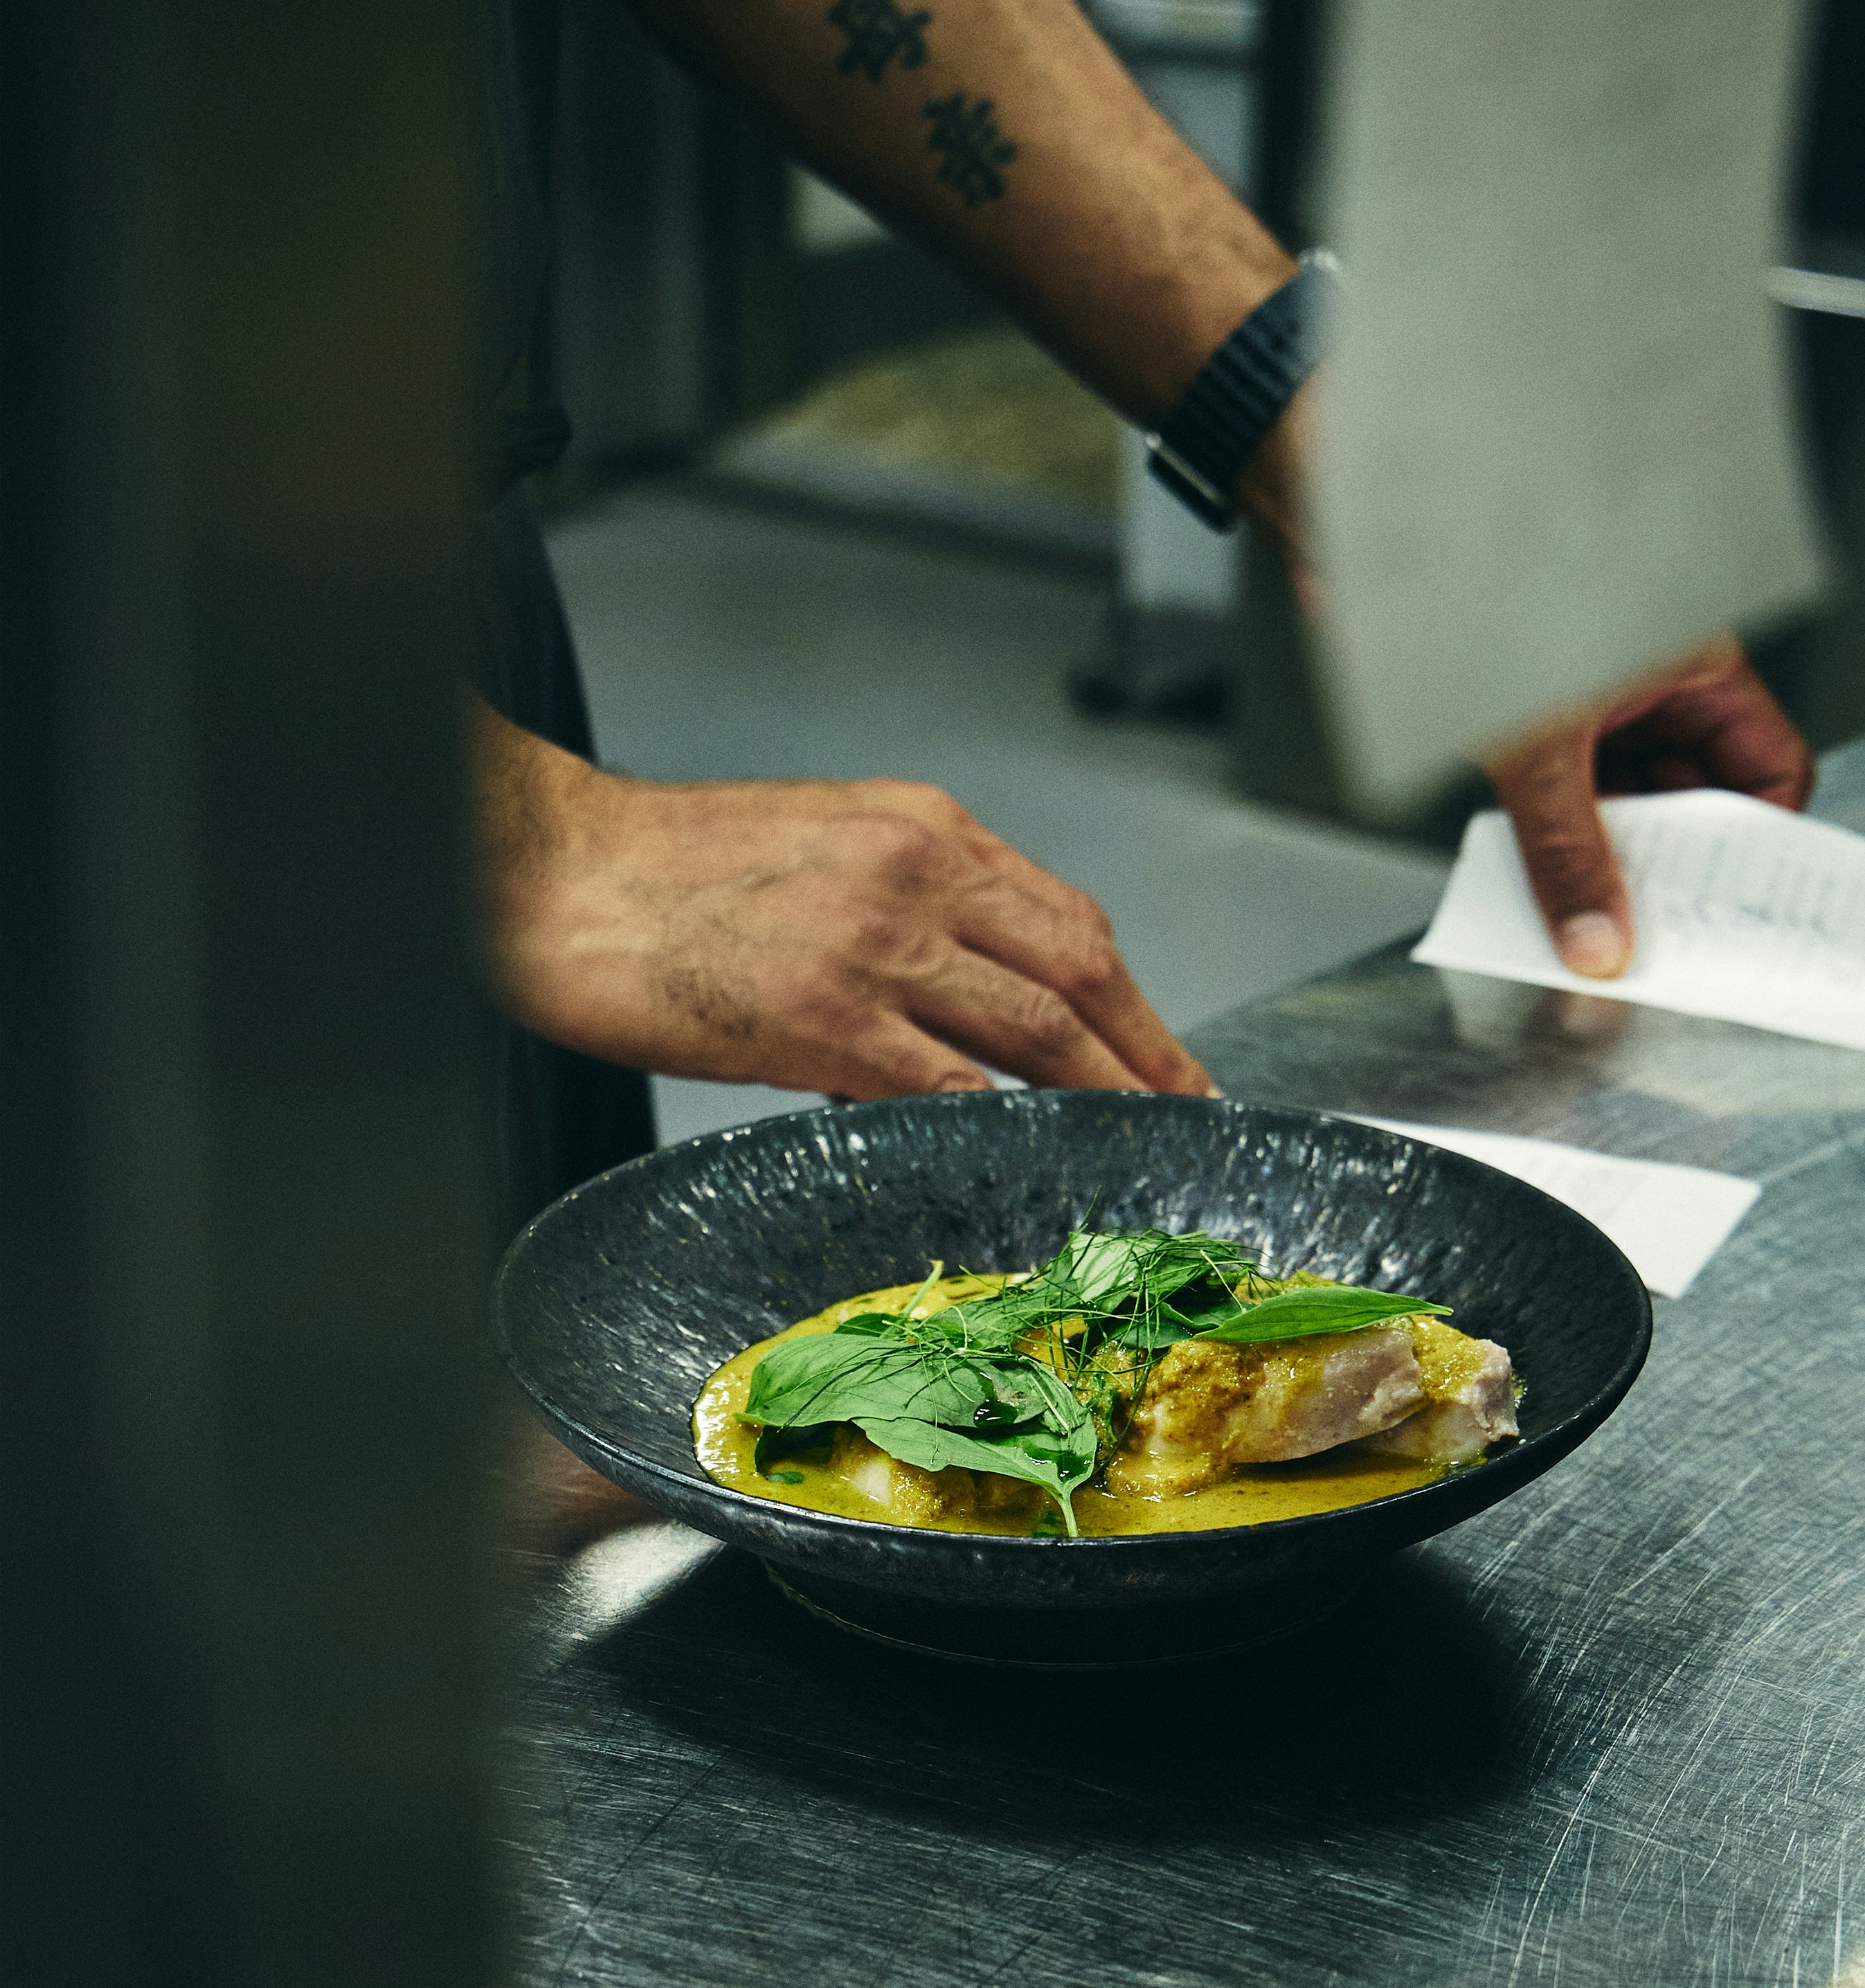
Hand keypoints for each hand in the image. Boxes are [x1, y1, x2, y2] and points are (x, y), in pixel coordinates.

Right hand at [470, 701, 1213, 1098]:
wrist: (553, 874)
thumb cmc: (673, 871)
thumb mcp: (823, 845)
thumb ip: (915, 909)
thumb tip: (976, 1007)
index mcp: (922, 826)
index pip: (1067, 918)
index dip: (1132, 1000)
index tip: (1167, 1056)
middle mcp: (916, 872)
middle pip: (1079, 973)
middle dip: (1148, 1056)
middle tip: (1189, 1116)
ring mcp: (873, 945)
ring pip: (1033, 1033)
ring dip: (1100, 1100)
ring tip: (1134, 1151)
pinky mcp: (822, 1017)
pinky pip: (946, 1087)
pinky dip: (1003, 1128)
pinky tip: (1030, 1161)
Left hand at [1482, 633, 1813, 976]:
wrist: (1415, 591)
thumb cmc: (1492, 617)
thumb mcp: (1540, 750)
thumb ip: (1566, 849)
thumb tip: (1596, 937)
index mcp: (1696, 667)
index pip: (1771, 766)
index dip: (1755, 844)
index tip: (1726, 905)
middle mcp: (1662, 687)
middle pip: (1698, 797)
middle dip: (1672, 865)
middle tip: (1649, 925)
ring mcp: (1611, 706)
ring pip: (1636, 802)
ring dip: (1613, 857)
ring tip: (1592, 909)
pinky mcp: (1559, 724)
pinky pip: (1583, 794)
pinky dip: (1569, 836)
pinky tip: (1549, 874)